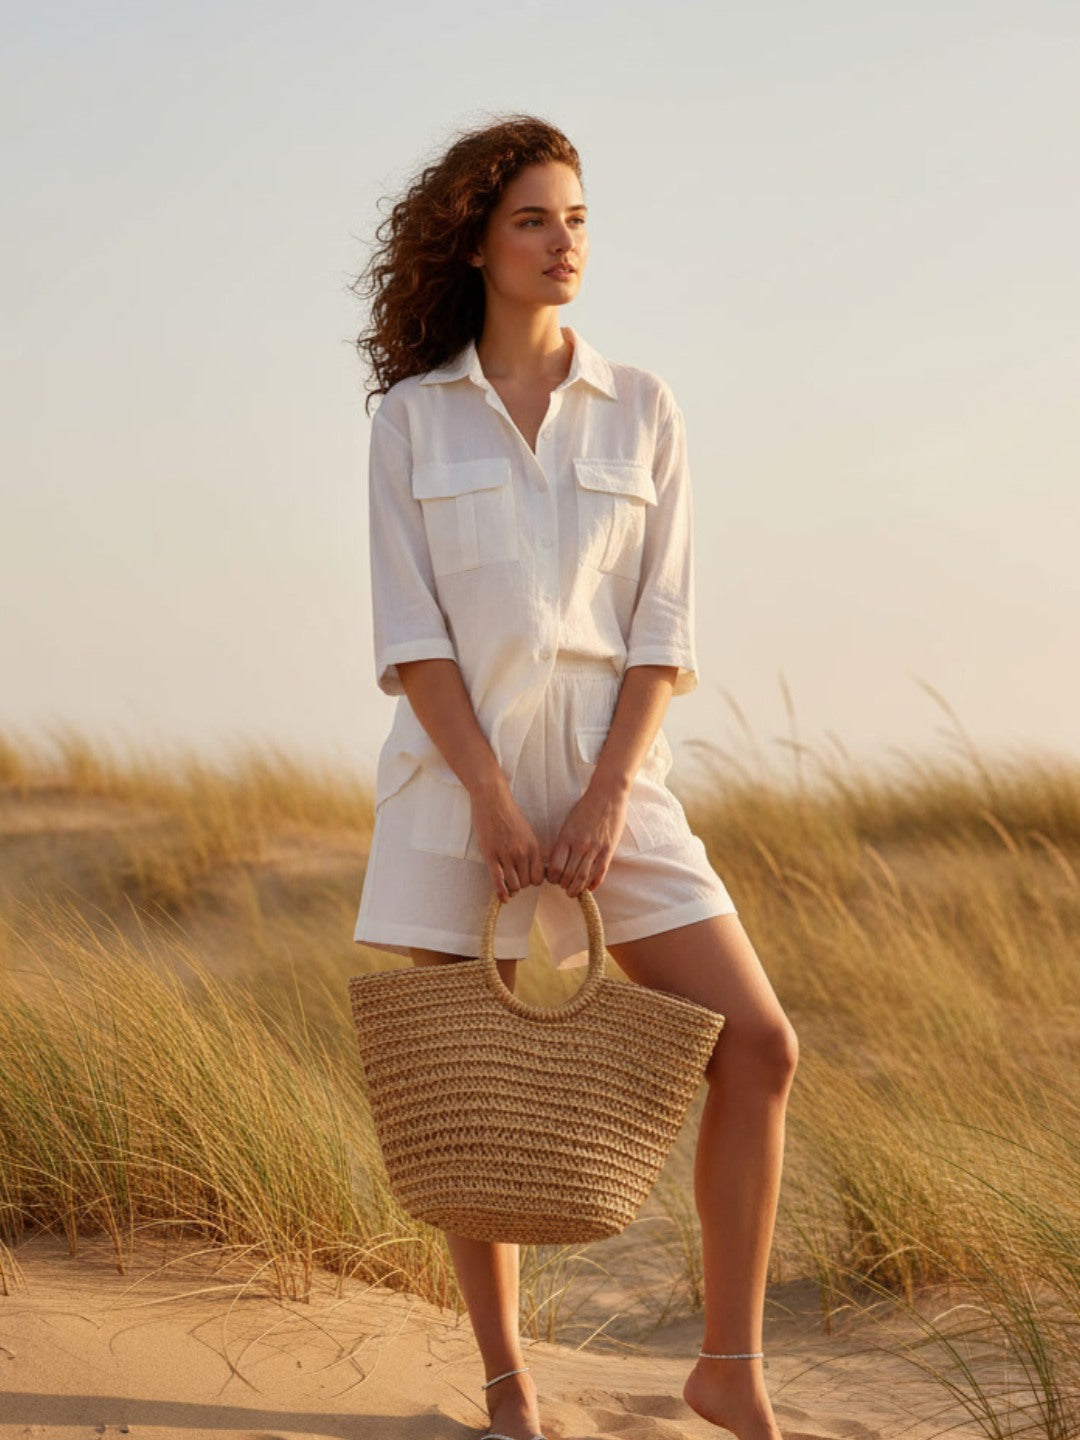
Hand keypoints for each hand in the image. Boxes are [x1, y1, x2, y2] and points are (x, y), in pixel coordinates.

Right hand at [469, 775, 545, 901]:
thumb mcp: (527, 832)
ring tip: (507, 884)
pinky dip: (500, 892)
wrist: (492, 799)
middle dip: (521, 884)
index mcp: (533, 846)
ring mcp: (506, 854)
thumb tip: (536, 867)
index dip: (533, 881)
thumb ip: (532, 850)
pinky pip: (498, 880)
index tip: (527, 878)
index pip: (539, 877)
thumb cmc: (509, 814)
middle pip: (526, 883)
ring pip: (513, 884)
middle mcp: (522, 852)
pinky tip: (502, 898)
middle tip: (515, 881)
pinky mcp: (491, 855)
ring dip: (511, 887)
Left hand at [546, 782, 629, 897]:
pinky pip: (600, 872)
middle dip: (563, 885)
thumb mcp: (568, 823)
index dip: (552, 877)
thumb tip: (556, 859)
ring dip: (576, 888)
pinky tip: (590, 888)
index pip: (555, 866)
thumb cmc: (586, 807)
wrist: (607, 795)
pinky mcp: (608, 849)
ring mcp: (594, 848)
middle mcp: (579, 845)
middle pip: (568, 875)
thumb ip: (564, 841)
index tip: (553, 879)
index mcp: (566, 837)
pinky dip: (594, 883)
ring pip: (582, 877)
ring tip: (573, 892)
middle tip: (563, 888)